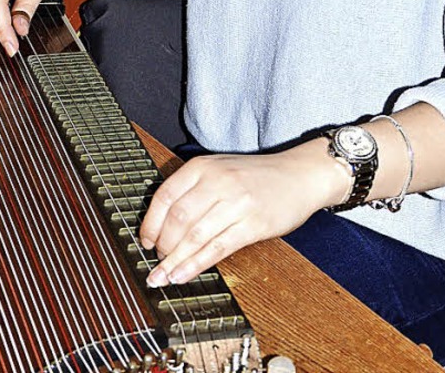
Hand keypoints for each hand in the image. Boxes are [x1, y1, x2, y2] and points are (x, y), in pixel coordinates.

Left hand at [139, 142, 346, 287]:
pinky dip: (196, 265)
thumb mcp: (221, 170)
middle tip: (157, 263)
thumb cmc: (257, 177)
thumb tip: (163, 225)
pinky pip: (217, 248)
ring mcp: (236, 202)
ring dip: (174, 261)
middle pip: (177, 218)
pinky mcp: (253, 224)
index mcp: (203, 166)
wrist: (299, 175)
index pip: (165, 196)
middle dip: (162, 246)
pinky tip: (183, 276)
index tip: (144, 242)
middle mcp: (217, 181)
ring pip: (195, 236)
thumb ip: (194, 189)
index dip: (150, 223)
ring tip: (162, 278)